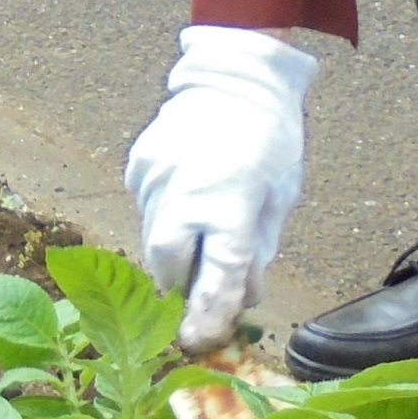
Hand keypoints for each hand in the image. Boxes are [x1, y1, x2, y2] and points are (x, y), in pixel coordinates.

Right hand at [125, 26, 317, 351]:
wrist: (237, 77)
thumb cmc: (270, 139)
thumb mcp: (279, 197)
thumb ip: (256, 250)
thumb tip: (239, 297)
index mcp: (232, 202)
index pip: (216, 276)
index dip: (208, 314)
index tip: (198, 341)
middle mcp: (186, 191)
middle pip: (168, 264)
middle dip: (180, 285)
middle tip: (194, 288)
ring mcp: (155, 175)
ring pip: (152, 237)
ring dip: (173, 250)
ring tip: (196, 232)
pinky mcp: (138, 163)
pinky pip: (145, 206)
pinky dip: (162, 215)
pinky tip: (183, 198)